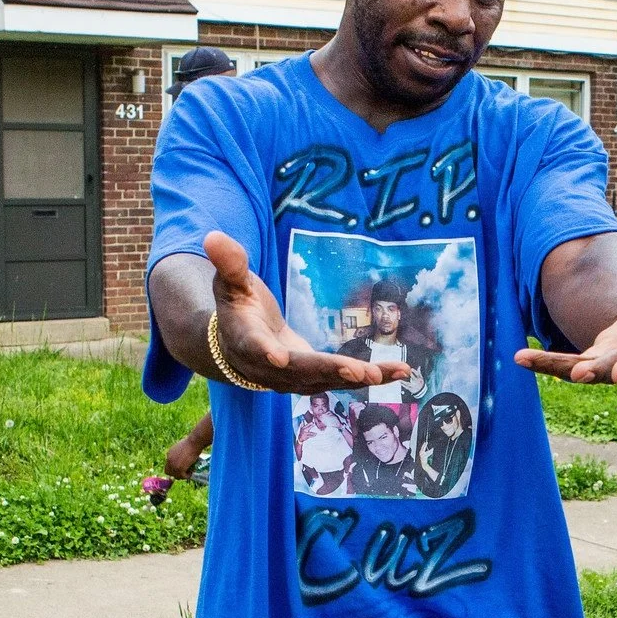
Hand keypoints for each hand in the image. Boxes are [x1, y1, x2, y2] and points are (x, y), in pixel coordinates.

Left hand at [164, 432, 205, 481]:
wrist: (193, 442)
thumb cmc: (191, 443)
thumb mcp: (181, 448)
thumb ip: (179, 455)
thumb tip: (183, 461)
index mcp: (169, 454)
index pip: (168, 466)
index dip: (173, 468)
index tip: (181, 468)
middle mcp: (169, 460)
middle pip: (168, 472)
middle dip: (176, 473)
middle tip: (184, 472)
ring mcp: (173, 465)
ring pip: (176, 476)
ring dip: (182, 475)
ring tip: (190, 471)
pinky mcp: (179, 469)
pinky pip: (182, 476)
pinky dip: (187, 476)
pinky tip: (191, 472)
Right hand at [203, 232, 409, 394]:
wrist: (239, 345)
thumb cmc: (236, 307)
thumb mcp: (229, 283)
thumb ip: (229, 263)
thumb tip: (213, 236)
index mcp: (247, 341)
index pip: (256, 347)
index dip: (267, 353)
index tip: (279, 358)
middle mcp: (271, 368)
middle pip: (301, 372)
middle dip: (331, 371)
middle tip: (359, 372)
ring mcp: (294, 379)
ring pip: (327, 381)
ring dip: (359, 378)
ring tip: (390, 373)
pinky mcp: (315, 379)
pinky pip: (344, 380)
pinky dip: (373, 376)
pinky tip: (403, 372)